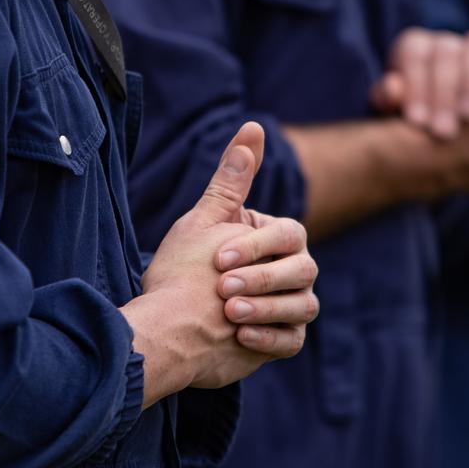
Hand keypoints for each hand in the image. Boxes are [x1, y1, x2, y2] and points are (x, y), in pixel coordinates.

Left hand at [124, 123, 317, 403]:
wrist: (165, 327)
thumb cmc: (183, 270)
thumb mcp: (205, 220)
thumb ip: (231, 179)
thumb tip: (253, 125)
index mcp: (275, 240)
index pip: (288, 235)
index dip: (257, 247)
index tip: (217, 259)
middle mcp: (289, 272)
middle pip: (303, 270)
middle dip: (263, 280)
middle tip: (223, 289)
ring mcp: (288, 308)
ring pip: (303, 305)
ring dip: (267, 308)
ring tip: (230, 312)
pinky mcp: (281, 341)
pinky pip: (292, 340)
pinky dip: (268, 337)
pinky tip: (240, 336)